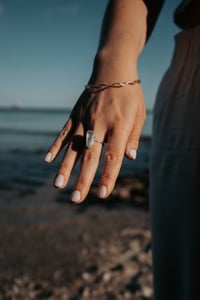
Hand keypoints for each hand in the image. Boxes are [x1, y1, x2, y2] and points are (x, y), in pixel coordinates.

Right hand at [44, 83, 145, 203]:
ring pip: (73, 147)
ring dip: (65, 167)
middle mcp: (100, 124)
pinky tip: (48, 160)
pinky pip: (64, 132)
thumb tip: (129, 158)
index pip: (113, 156)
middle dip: (83, 179)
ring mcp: (85, 118)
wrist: (113, 69)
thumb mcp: (139, 114)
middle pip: (90, 156)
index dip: (108, 176)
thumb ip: (133, 137)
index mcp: (119, 125)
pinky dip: (55, 146)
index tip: (103, 194)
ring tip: (58, 185)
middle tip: (77, 198)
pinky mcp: (75, 114)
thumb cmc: (130, 95)